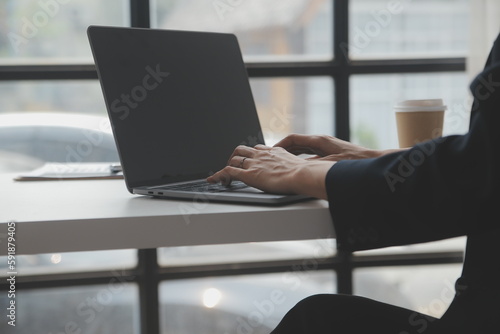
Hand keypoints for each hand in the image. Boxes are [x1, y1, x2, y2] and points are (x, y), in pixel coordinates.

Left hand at [206, 144, 334, 199]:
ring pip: (234, 158)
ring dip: (227, 165)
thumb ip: (298, 169)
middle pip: (243, 150)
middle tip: (233, 165)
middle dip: (236, 157)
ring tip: (224, 174)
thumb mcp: (302, 167)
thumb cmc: (307, 174)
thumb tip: (309, 174)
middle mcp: (263, 155)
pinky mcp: (249, 174)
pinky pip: (228, 171)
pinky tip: (213, 180)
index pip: (258, 149)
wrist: (303, 175)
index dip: (252, 154)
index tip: (250, 159)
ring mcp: (255, 163)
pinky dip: (218, 175)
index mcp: (275, 152)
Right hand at [275, 134, 400, 160]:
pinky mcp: (330, 153)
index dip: (280, 145)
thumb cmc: (355, 163)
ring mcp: (325, 147)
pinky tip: (298, 167)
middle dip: (283, 150)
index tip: (271, 152)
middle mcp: (321, 142)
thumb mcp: (330, 166)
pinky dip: (301, 159)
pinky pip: (310, 154)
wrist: (372, 162)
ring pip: (303, 149)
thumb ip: (312, 166)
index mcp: (319, 141)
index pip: (293, 139)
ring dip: (291, 154)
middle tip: (271, 157)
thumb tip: (297, 169)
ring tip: (280, 162)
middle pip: (296, 143)